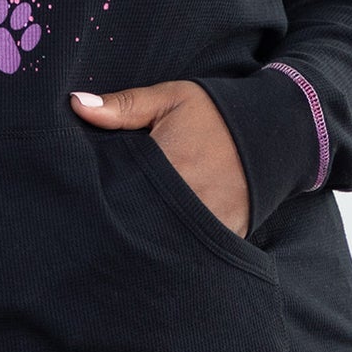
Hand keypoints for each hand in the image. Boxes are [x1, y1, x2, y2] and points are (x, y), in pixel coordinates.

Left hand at [69, 79, 250, 237]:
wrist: (277, 130)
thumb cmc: (216, 112)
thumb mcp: (170, 99)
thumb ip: (123, 106)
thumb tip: (75, 104)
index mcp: (167, 164)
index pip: (119, 192)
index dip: (100, 199)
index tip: (83, 202)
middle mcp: (189, 198)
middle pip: (139, 223)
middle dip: (121, 224)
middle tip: (95, 230)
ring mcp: (210, 222)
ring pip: (165, 243)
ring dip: (147, 240)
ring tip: (127, 239)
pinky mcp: (227, 236)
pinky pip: (193, 252)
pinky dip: (177, 250)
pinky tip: (159, 247)